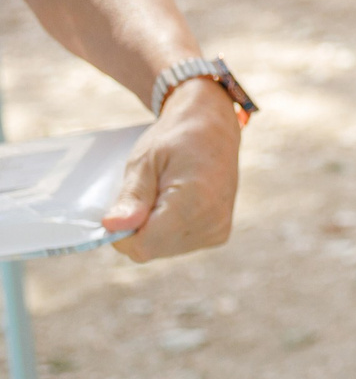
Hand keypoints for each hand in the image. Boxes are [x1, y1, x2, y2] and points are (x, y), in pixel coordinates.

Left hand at [103, 77, 239, 261]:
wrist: (213, 128)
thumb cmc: (176, 139)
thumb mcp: (144, 161)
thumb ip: (131, 198)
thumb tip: (112, 227)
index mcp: (196, 201)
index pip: (145, 245)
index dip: (122, 233)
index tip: (121, 206)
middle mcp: (213, 221)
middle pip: (153, 249)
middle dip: (137, 229)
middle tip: (145, 194)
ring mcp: (219, 229)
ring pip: (163, 249)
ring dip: (152, 229)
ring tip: (162, 195)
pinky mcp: (219, 233)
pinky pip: (178, 245)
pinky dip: (166, 229)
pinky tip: (173, 204)